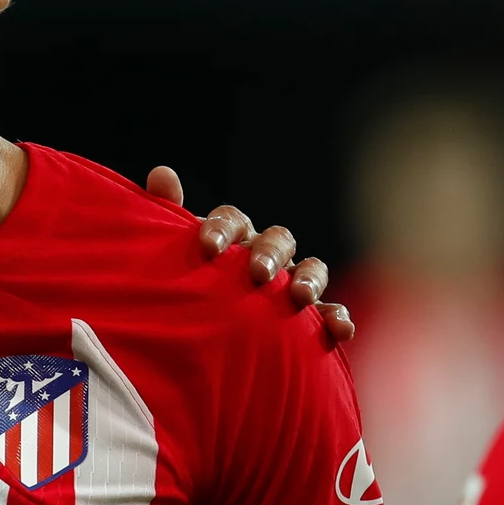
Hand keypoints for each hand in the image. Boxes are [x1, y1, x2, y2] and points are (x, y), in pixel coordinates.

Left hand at [146, 165, 353, 342]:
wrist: (204, 331)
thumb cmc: (189, 282)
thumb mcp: (172, 253)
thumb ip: (166, 213)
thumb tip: (162, 173)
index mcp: (233, 235)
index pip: (232, 220)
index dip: (221, 229)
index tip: (208, 248)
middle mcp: (267, 252)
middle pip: (277, 239)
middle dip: (269, 254)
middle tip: (258, 273)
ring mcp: (292, 280)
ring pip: (311, 268)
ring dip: (309, 279)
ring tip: (300, 297)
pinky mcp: (310, 314)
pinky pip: (329, 312)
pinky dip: (337, 317)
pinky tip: (340, 330)